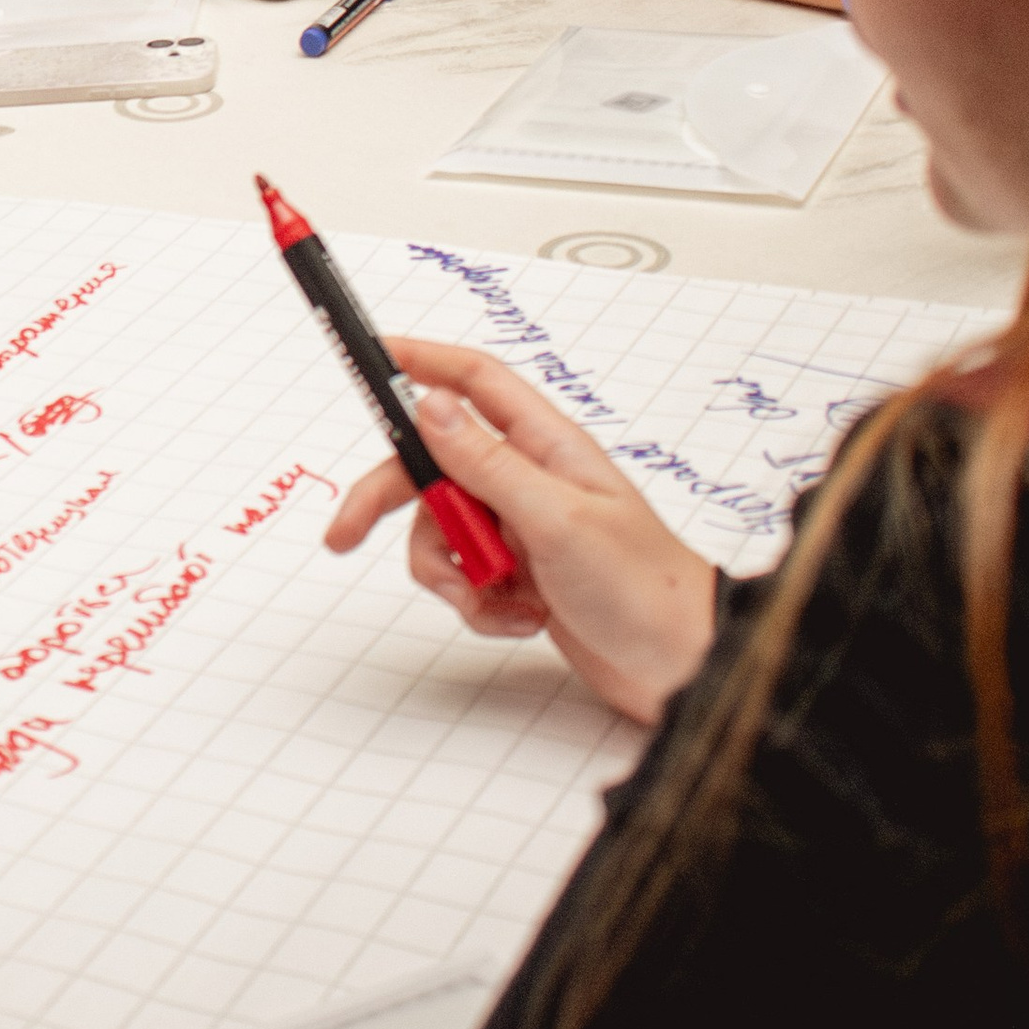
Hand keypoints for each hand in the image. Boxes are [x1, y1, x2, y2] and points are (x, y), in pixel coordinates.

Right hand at [324, 340, 716, 722]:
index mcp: (546, 446)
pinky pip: (463, 578)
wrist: (682, 670)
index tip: (369, 358)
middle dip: (389, 501)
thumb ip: (486, 462)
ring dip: (453, 572)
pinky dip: (479, 605)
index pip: (473, 381)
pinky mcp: (520, 576)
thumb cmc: (645, 588)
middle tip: (346, 533)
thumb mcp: (557, 520)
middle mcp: (530, 480)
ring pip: (440, 530)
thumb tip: (428, 404)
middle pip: (432, 466)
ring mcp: (523, 528)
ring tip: (498, 598)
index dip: (420, 362)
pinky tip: (523, 620)